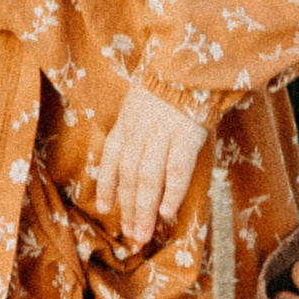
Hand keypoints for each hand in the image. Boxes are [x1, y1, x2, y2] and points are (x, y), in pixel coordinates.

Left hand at [94, 86, 209, 245]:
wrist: (193, 62)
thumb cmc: (170, 83)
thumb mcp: (141, 101)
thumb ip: (135, 127)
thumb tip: (133, 158)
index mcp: (127, 122)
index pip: (110, 159)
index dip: (106, 185)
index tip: (105, 209)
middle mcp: (140, 131)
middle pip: (128, 176)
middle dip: (127, 209)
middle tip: (130, 236)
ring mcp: (162, 134)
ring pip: (147, 178)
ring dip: (143, 209)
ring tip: (143, 233)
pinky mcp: (186, 136)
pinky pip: (177, 169)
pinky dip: (171, 192)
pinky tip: (167, 212)